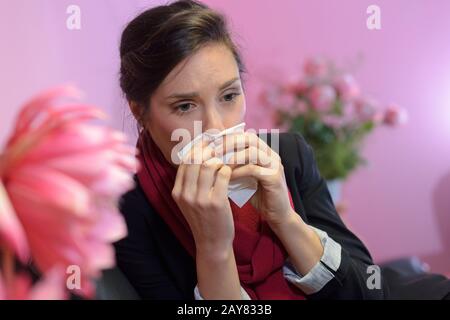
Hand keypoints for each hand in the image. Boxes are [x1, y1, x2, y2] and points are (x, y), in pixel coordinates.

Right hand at [171, 138, 234, 257]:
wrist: (212, 243)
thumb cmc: (204, 218)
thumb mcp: (191, 200)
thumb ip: (191, 181)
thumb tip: (198, 153)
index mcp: (177, 192)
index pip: (184, 161)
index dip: (197, 147)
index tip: (208, 139)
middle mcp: (185, 194)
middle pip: (195, 159)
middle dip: (208, 147)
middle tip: (220, 141)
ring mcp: (200, 199)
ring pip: (208, 164)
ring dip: (220, 156)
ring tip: (228, 153)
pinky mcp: (216, 202)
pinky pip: (223, 175)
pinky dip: (229, 168)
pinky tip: (233, 168)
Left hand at [215, 132, 294, 228]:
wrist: (277, 214)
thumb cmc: (258, 195)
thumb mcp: (244, 176)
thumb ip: (234, 166)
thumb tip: (212, 159)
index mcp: (264, 151)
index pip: (245, 135)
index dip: (228, 138)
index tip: (212, 145)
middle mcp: (271, 154)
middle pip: (249, 138)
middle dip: (229, 143)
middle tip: (214, 151)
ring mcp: (275, 165)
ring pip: (252, 151)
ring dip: (233, 157)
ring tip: (220, 165)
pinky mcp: (274, 177)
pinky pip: (253, 169)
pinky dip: (239, 172)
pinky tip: (229, 177)